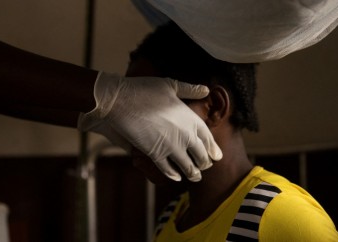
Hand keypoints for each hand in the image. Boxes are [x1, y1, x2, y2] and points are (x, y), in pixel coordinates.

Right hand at [78, 71, 222, 181]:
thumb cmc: (145, 89)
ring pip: (187, 166)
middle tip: (205, 167)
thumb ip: (190, 89)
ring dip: (192, 173)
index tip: (216, 156)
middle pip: (200, 155)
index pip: (208, 138)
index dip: (213, 149)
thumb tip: (206, 89)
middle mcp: (185, 135)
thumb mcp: (171, 85)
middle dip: (204, 163)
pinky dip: (173, 175)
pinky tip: (176, 178)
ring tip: (195, 177)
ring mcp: (171, 146)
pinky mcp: (155, 154)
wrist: (120, 100)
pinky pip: (167, 169)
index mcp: (191, 118)